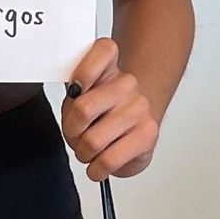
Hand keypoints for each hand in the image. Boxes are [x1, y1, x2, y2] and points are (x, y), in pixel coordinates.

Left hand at [61, 37, 159, 181]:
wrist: (133, 127)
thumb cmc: (101, 110)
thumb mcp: (80, 95)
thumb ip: (73, 92)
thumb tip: (75, 95)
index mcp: (109, 65)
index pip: (104, 49)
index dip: (84, 70)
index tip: (75, 89)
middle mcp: (127, 83)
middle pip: (83, 108)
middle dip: (71, 131)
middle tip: (75, 136)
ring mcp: (140, 108)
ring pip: (93, 140)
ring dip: (83, 153)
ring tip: (88, 152)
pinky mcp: (148, 135)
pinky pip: (110, 159)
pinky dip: (97, 169)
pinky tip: (98, 166)